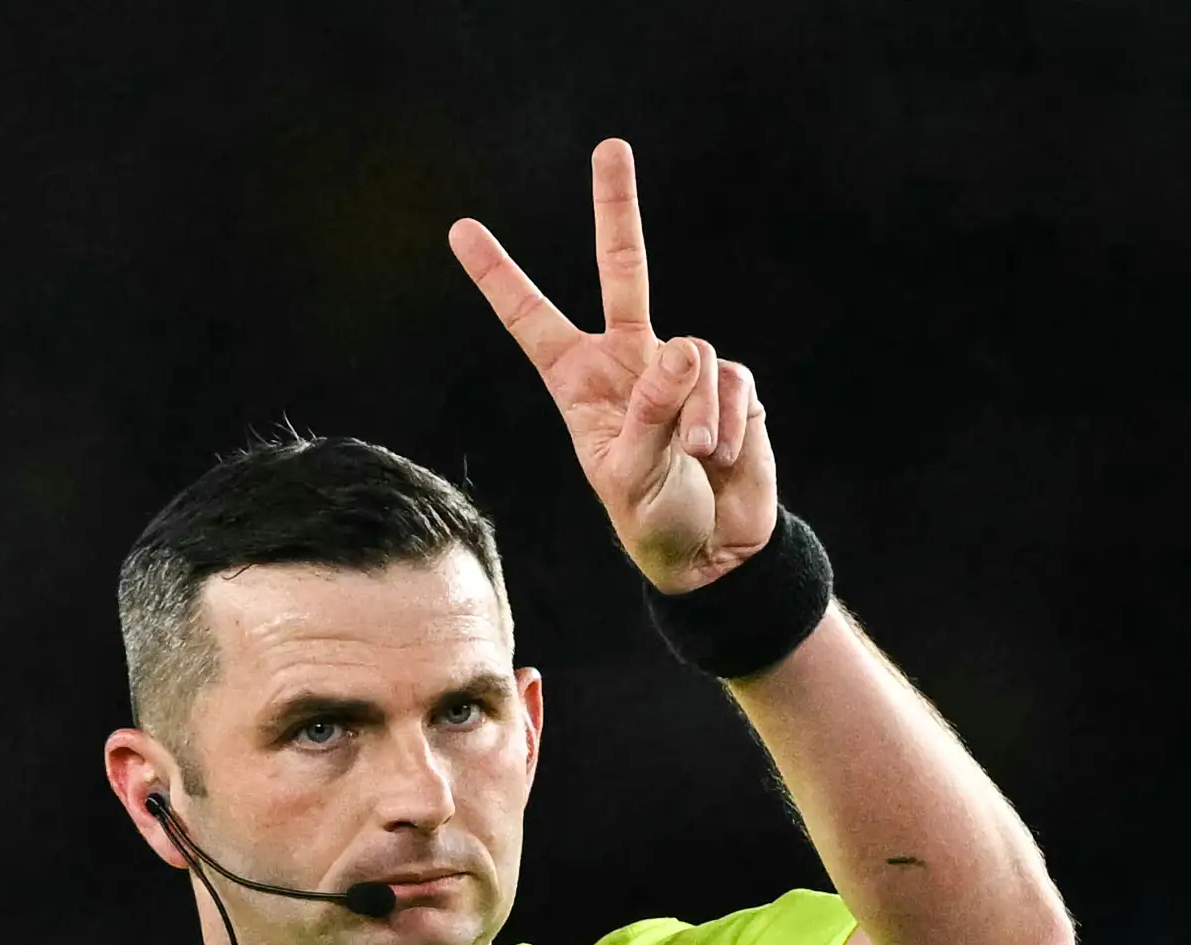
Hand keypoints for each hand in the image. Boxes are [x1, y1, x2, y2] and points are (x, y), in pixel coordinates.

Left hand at [450, 139, 777, 594]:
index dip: (498, 276)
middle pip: (623, 269)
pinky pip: (730, 381)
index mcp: (578, 382)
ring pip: (692, 355)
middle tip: (610, 146)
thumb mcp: (629, 477)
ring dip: (695, 415)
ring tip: (693, 458)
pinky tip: (720, 456)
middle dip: (617, 206)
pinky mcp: (730, 384)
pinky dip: (726, 422)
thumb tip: (686, 348)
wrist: (715, 551)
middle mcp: (628, 361)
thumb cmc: (655, 520)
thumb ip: (650, 411)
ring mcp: (682, 369)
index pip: (530, 319)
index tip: (460, 229)